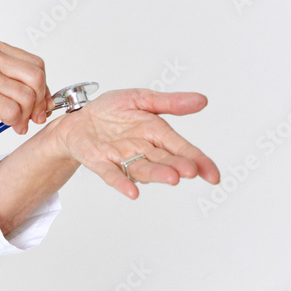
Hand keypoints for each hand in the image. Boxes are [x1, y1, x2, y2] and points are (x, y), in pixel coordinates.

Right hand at [0, 39, 49, 135]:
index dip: (43, 88)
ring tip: (16, 124)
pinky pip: (11, 110)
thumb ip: (10, 80)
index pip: (36, 64)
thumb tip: (41, 97)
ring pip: (26, 96)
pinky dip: (14, 121)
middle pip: (36, 77)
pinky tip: (6, 124)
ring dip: (25, 116)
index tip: (41, 104)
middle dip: (38, 102)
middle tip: (33, 117)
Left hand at [52, 88, 220, 198]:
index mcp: (155, 133)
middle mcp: (143, 150)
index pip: (181, 148)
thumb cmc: (110, 110)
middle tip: (190, 171)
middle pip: (164, 161)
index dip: (198, 160)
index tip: (212, 174)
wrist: (77, 118)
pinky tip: (131, 192)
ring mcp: (122, 158)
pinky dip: (121, 182)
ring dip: (156, 175)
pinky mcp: (101, 162)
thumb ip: (169, 102)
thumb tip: (202, 100)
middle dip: (177, 166)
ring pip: (143, 169)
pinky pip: (113, 174)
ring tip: (172, 178)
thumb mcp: (140, 99)